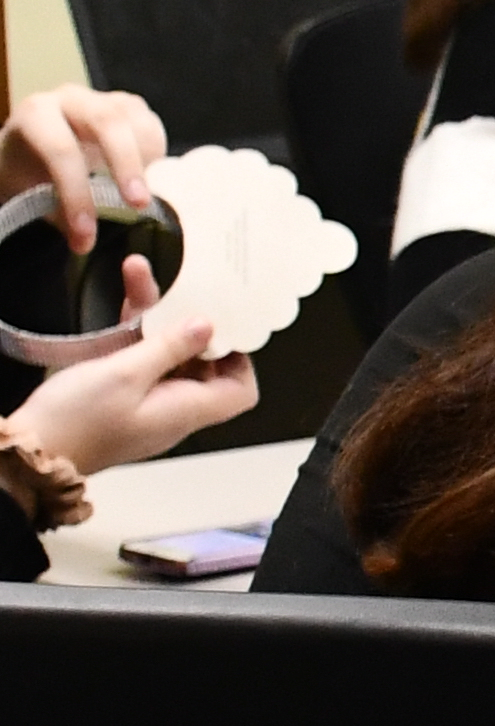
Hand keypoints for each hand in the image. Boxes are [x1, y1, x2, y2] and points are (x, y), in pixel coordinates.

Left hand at [1, 87, 166, 252]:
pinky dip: (154, 153)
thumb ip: (55, 210)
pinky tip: (143, 177)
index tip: (86, 233)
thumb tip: (86, 240)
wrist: (33, 148)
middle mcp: (70, 98)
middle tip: (138, 205)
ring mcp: (103, 97)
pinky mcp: (129, 105)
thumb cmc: (27, 172)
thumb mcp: (26, 191)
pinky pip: (151, 124)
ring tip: (140, 197)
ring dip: (145, 161)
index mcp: (35, 115)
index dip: (76, 193)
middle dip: (125, 165)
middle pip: (107, 122)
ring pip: (135, 120)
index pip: (61, 150)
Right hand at [6, 255, 256, 474]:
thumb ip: (169, 348)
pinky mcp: (118, 396)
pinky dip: (132, 330)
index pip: (240, 391)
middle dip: (192, 324)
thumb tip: (208, 327)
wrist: (24, 452)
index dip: (239, 358)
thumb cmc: (72, 423)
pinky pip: (136, 359)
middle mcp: (172, 409)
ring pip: (164, 354)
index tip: (226, 325)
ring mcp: (145, 402)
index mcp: (185, 410)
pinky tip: (125, 295)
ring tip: (140, 274)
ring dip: (157, 316)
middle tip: (184, 290)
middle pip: (202, 364)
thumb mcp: (125, 374)